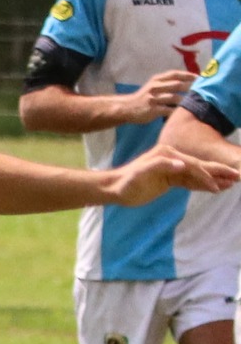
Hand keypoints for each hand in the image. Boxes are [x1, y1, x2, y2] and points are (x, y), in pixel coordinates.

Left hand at [105, 144, 239, 206]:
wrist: (113, 188)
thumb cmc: (126, 183)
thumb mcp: (141, 174)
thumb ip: (161, 167)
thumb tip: (183, 165)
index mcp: (167, 154)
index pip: (192, 165)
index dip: (205, 175)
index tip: (217, 186)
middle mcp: (172, 158)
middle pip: (199, 166)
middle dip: (218, 172)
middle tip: (237, 177)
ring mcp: (172, 168)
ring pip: (197, 174)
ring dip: (214, 179)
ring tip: (231, 183)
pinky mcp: (170, 178)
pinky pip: (190, 181)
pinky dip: (202, 184)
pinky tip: (214, 188)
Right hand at [121, 69, 198, 123]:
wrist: (126, 108)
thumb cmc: (144, 98)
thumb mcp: (153, 86)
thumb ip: (167, 83)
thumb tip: (189, 83)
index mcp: (156, 80)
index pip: (175, 74)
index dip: (189, 75)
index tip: (201, 78)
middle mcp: (155, 87)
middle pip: (177, 85)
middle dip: (191, 87)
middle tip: (202, 90)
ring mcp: (153, 99)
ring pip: (175, 98)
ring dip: (186, 100)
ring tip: (196, 102)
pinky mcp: (152, 110)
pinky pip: (169, 110)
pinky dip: (178, 111)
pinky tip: (184, 113)